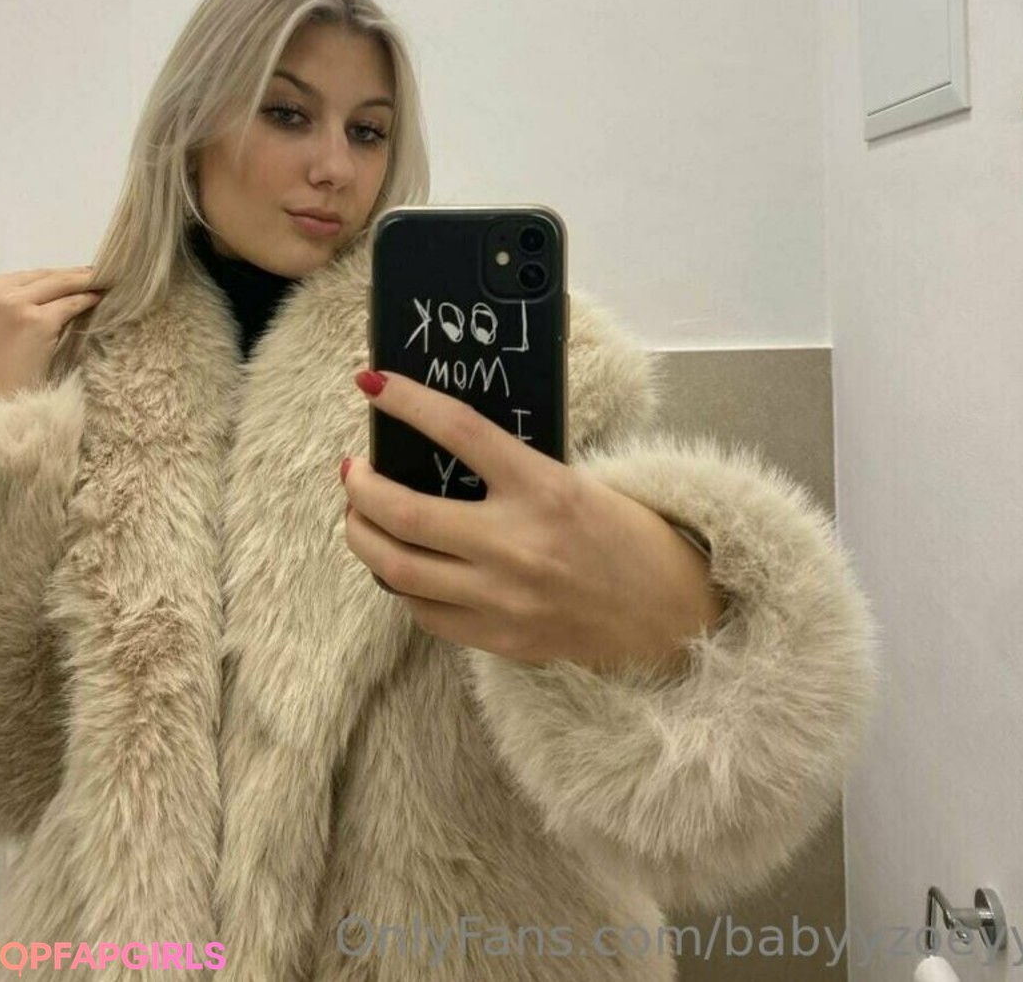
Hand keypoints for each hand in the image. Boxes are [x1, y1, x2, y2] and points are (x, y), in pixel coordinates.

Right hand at [0, 265, 105, 401]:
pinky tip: (98, 298)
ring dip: (83, 281)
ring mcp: (13, 306)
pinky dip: (87, 299)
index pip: (21, 277)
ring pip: (58, 284)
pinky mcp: (36, 323)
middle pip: (40, 276)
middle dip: (68, 274)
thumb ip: (9, 307)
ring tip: (101, 280)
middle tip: (93, 272)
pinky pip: (70, 304)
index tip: (69, 273)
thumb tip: (48, 293)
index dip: (48, 276)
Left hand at [341, 370, 724, 675]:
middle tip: (351, 471)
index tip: (372, 382)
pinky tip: (402, 565)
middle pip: (404, 514)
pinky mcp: (499, 640)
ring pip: (398, 571)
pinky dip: (402, 585)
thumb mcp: (575, 482)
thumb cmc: (628, 536)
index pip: (458, 431)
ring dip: (364, 537)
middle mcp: (516, 545)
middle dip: (359, 488)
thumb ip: (511, 471)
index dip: (407, 402)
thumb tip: (440, 448)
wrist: (671, 615)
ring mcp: (503, 600)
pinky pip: (424, 614)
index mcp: (544, 488)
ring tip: (360, 517)